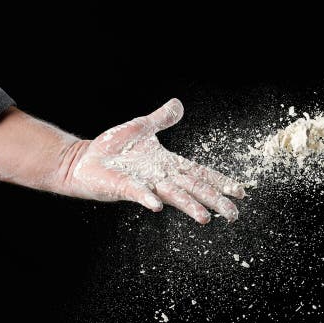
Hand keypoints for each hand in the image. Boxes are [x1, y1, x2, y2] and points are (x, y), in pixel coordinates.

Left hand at [59, 98, 244, 223]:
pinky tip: (157, 205)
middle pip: (194, 189)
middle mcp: (161, 177)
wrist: (84, 160)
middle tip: (233, 215)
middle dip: (215, 201)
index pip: (200, 173)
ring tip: (205, 218)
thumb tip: (178, 104)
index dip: (219, 181)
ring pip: (172, 196)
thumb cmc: (113, 148)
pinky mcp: (124, 187)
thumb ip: (162, 119)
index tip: (240, 191)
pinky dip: (148, 198)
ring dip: (189, 206)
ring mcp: (144, 184)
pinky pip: (138, 193)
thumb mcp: (142, 127)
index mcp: (168, 164)